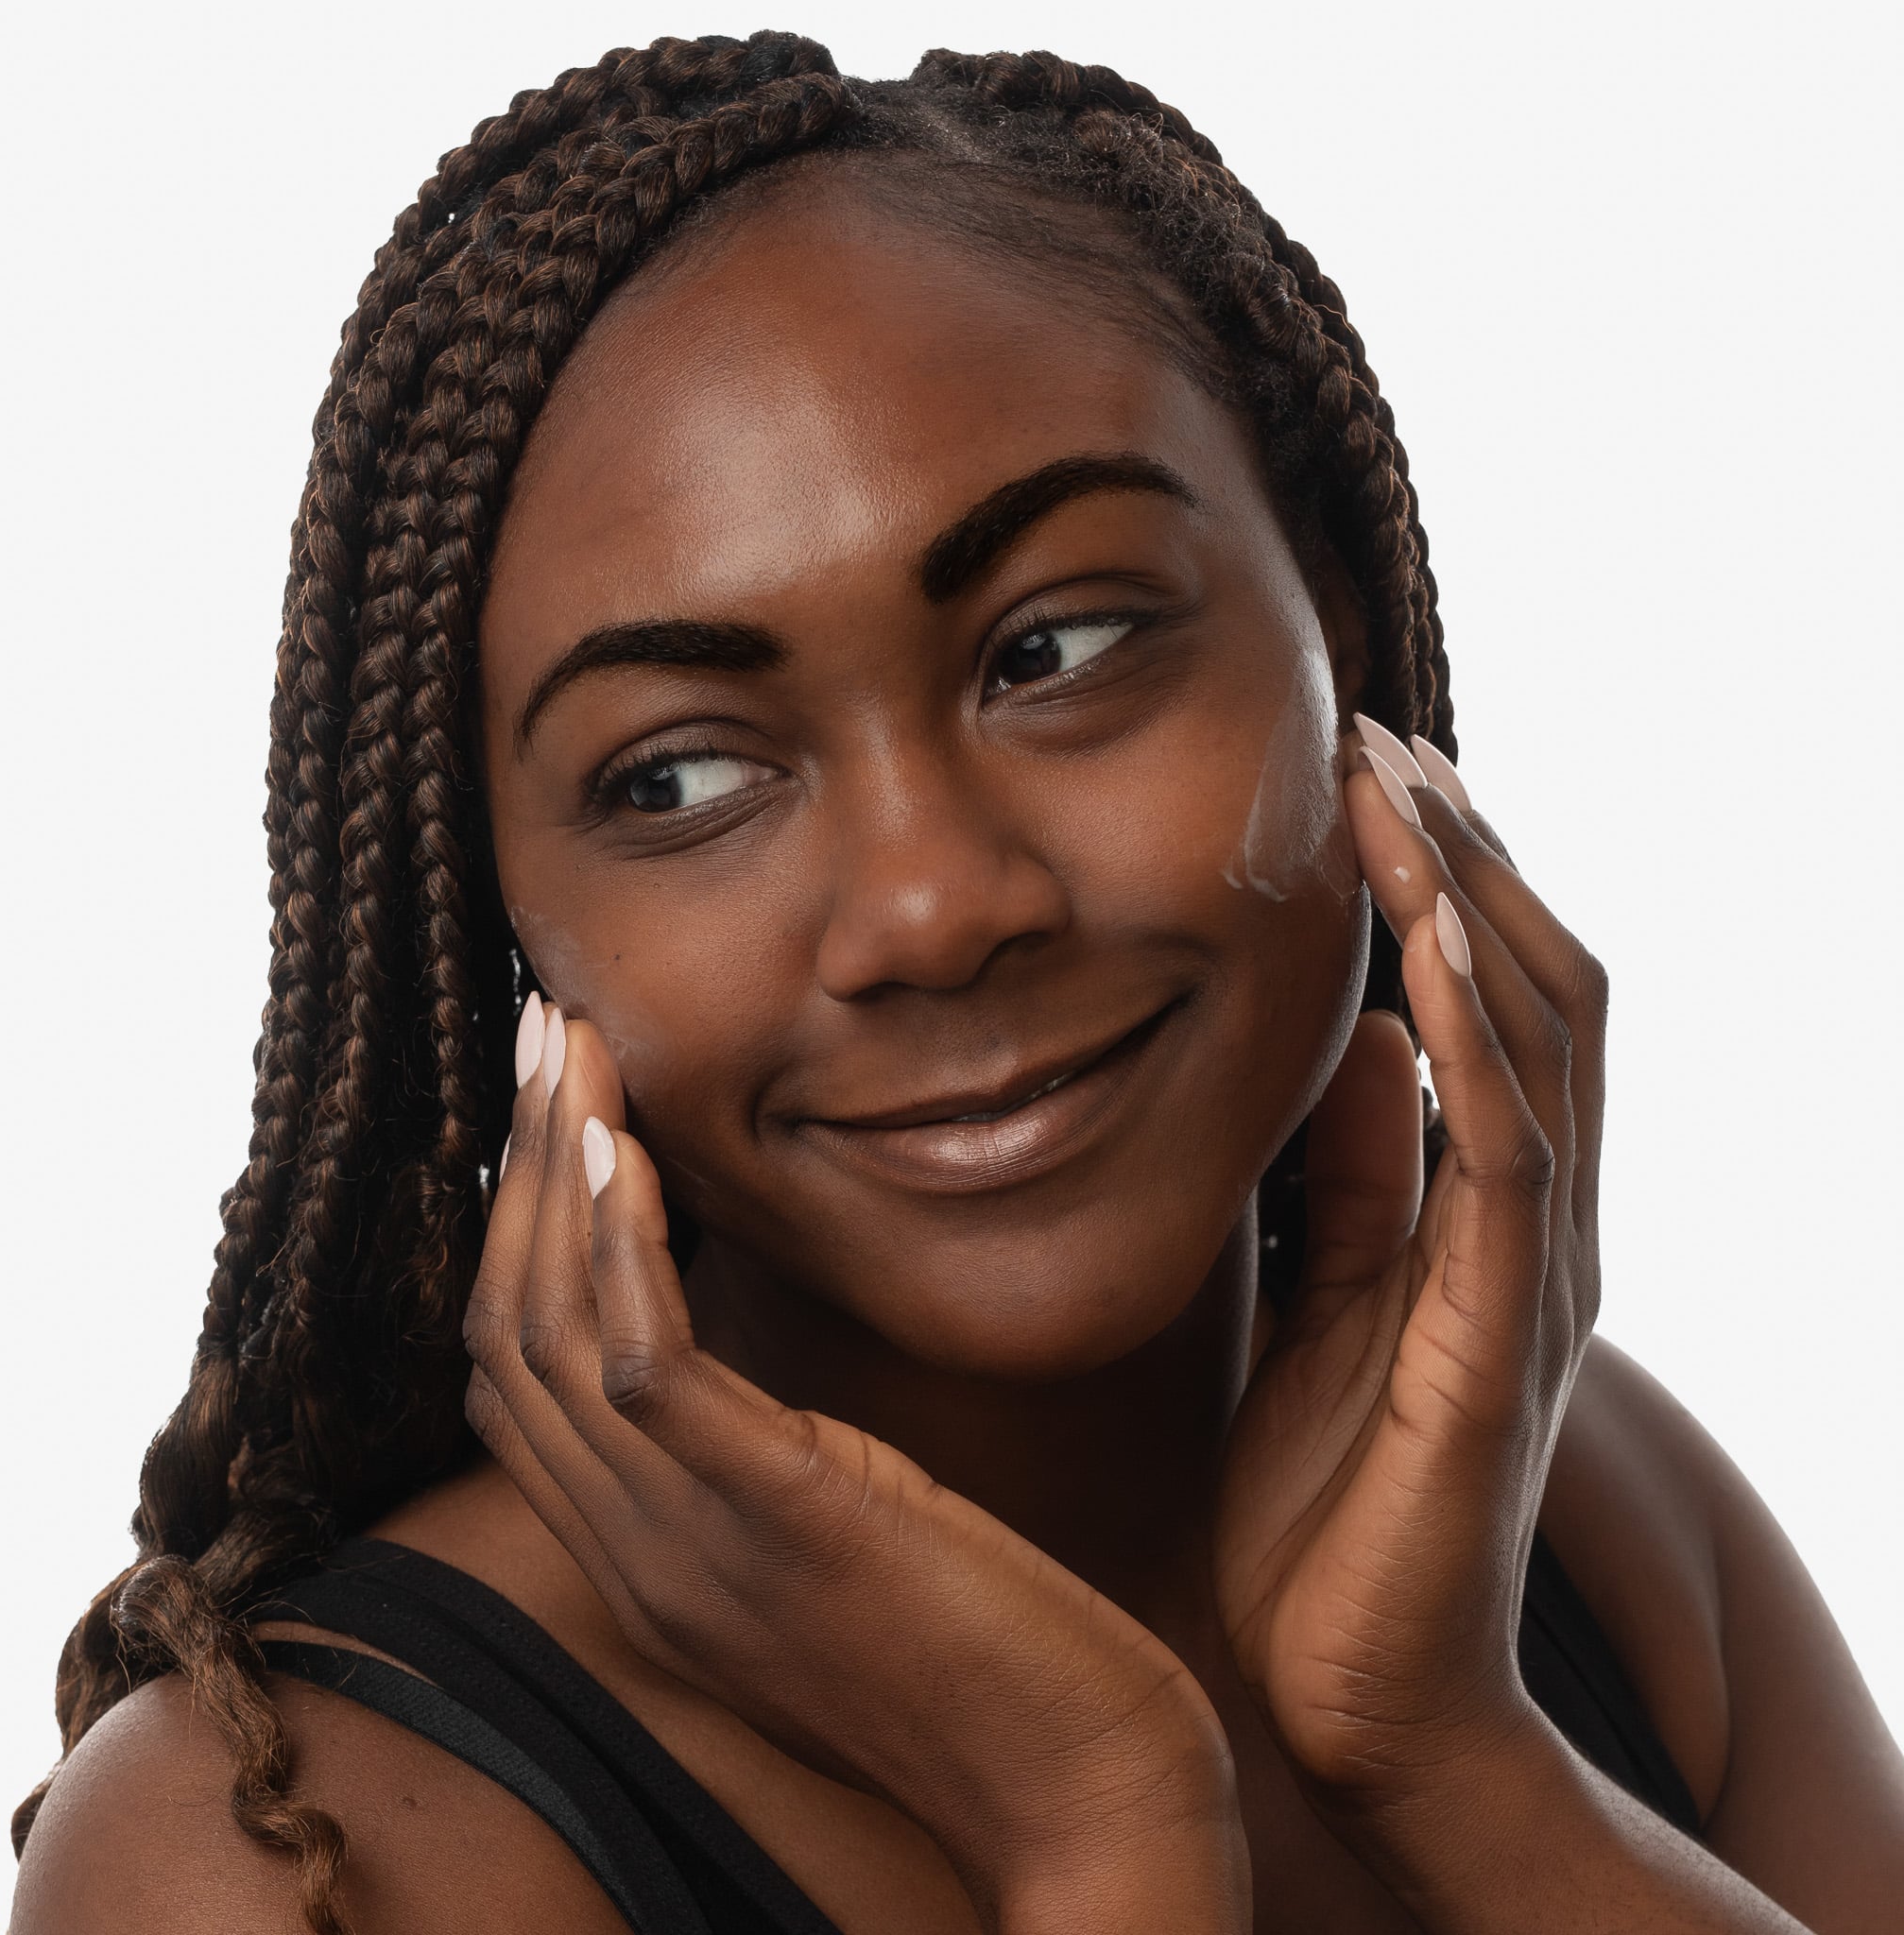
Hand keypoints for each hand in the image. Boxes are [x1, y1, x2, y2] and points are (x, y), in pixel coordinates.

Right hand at [463, 998, 1248, 1927]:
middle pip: (508, 1333)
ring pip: (553, 1333)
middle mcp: (639, 1552)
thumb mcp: (843, 1542)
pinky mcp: (781, 1523)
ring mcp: (695, 1546)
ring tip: (576, 1047)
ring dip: (556, 1173)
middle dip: (518, 1169)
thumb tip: (752, 1355)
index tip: (558, 1104)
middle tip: (549, 1034)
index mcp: (649, 1555)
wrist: (1084, 1797)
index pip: (517, 1379)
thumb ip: (768, 1462)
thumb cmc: (991, 1656)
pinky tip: (632, 1148)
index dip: (517, 1228)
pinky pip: (649, 1369)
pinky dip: (623, 1249)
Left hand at [1212, 726, 1604, 1814]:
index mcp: (1488, 1211)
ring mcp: (1533, 1277)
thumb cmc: (1330, 1508)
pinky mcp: (1498, 1340)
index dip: (1448, 885)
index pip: (1502, 1006)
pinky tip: (1435, 950)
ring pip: (1544, 1047)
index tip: (1368, 780)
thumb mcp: (1326, 1304)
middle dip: (1466, 857)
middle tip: (1382, 741)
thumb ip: (1358, 1179)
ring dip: (1475, 909)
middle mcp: (1538, 1224)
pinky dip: (1482, 1044)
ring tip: (1403, 793)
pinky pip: (1508, 1160)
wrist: (1358, 1695)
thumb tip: (1368, 1039)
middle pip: (1544, 992)